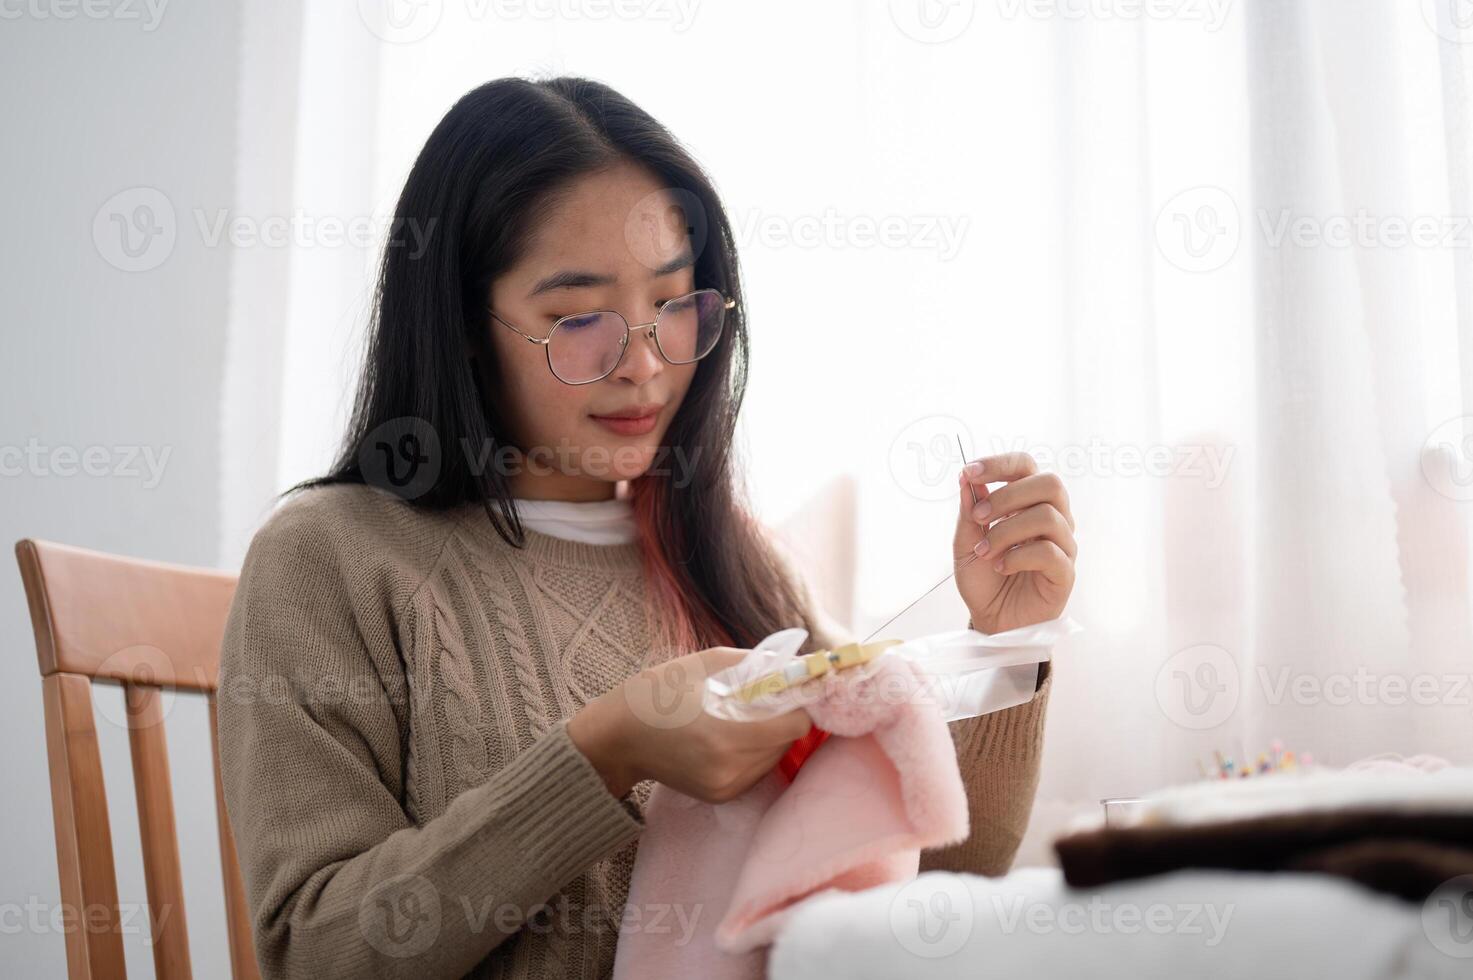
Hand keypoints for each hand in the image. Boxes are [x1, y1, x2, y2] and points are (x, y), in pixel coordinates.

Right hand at [567, 647, 812, 803]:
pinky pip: (757, 769)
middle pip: (789, 740)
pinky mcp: (722, 796)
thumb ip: (758, 664)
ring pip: (775, 756)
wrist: (618, 737)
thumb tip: (799, 665)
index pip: (797, 725)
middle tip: (756, 698)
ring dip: (767, 735)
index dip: (796, 702)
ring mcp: (727, 786)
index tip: (784, 689)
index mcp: (728, 734)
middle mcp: (732, 768)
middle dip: (780, 717)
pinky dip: (752, 751)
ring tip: (735, 717)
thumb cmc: (659, 691)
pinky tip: (726, 736)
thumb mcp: (708, 663)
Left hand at [954, 452, 1076, 633]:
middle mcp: (1052, 518)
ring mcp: (1063, 545)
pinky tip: (1001, 567)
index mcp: (1028, 503)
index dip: (1000, 464)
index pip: (1026, 466)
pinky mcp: (1065, 572)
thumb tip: (967, 477)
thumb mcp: (965, 544)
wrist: (992, 621)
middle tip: (978, 517)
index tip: (970, 472)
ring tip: (986, 552)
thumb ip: (969, 511)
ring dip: (1006, 531)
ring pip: (1048, 516)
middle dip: (1008, 495)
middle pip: (1050, 483)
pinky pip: (1050, 552)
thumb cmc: (984, 580)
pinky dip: (1017, 556)